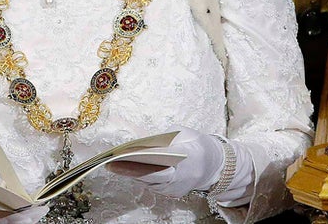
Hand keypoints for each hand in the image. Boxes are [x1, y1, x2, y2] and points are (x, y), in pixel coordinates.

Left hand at [107, 127, 252, 202]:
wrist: (215, 166)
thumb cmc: (198, 145)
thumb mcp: (185, 133)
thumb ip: (165, 137)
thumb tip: (142, 141)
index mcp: (190, 155)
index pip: (164, 155)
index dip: (144, 154)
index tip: (128, 151)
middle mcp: (184, 175)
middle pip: (153, 173)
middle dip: (131, 168)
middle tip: (112, 163)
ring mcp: (178, 187)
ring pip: (150, 181)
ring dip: (131, 173)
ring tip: (113, 164)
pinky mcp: (173, 193)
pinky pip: (153, 185)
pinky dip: (140, 177)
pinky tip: (126, 170)